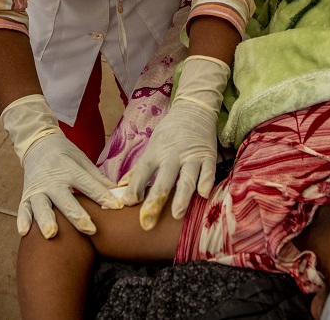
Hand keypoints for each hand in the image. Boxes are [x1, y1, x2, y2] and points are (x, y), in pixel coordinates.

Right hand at [1, 94, 120, 237]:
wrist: (38, 142)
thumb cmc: (64, 153)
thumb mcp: (81, 159)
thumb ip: (97, 178)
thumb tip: (117, 193)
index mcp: (69, 169)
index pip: (88, 184)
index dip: (102, 196)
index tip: (116, 207)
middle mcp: (53, 180)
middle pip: (65, 199)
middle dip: (76, 215)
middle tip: (89, 229)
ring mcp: (38, 188)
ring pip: (41, 206)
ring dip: (46, 219)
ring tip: (51, 234)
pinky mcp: (26, 194)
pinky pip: (23, 208)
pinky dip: (22, 219)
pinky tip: (24, 232)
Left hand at [119, 56, 229, 229]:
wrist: (194, 107)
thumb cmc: (170, 131)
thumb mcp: (152, 145)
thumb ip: (139, 169)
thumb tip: (121, 188)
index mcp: (156, 151)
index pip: (143, 170)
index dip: (135, 186)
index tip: (127, 203)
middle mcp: (173, 154)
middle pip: (164, 178)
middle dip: (156, 199)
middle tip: (148, 220)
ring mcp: (192, 155)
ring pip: (187, 177)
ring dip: (181, 195)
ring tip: (177, 214)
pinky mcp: (208, 155)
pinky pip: (208, 170)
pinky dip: (206, 181)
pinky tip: (204, 194)